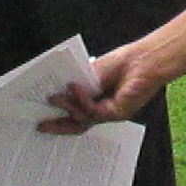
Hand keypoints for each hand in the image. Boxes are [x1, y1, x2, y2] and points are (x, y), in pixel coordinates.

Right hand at [38, 45, 163, 133]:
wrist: (145, 59)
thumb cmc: (123, 63)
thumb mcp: (92, 74)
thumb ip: (77, 87)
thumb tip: (55, 92)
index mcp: (97, 101)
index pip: (75, 114)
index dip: (59, 117)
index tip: (40, 115)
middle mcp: (103, 111)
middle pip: (77, 123)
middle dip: (58, 125)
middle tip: (40, 125)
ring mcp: (110, 113)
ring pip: (83, 118)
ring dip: (67, 107)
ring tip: (54, 97)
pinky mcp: (117, 112)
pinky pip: (93, 110)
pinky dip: (81, 99)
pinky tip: (74, 87)